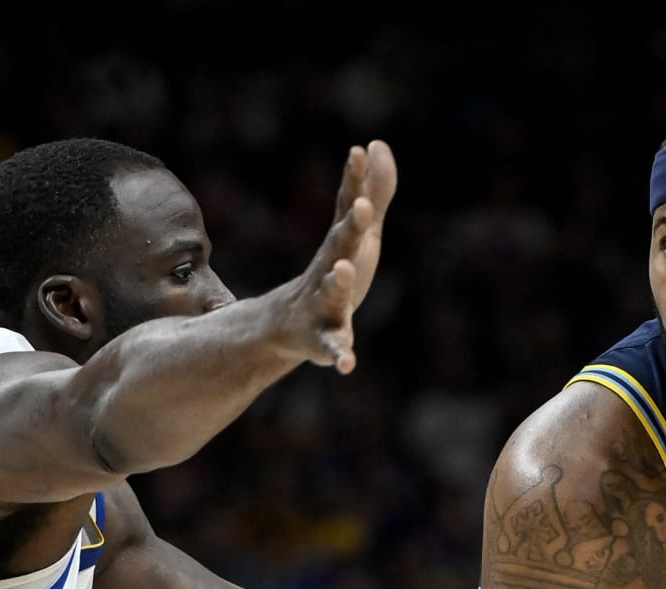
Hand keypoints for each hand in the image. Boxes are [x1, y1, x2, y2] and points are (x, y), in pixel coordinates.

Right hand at [294, 140, 396, 374]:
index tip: (358, 152)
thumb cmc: (332, 275)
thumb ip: (374, 193)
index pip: (347, 207)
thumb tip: (377, 145)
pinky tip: (347, 365)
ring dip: (338, 282)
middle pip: (340, 245)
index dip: (354, 182)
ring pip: (331, 293)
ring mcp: (324, 305)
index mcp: (340, 245)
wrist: (288, 328)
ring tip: (343, 270)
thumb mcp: (356, 235)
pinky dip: (339, 355)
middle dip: (352, 227)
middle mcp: (329, 270)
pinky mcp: (325, 340)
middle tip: (364, 207)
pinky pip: (332, 347)